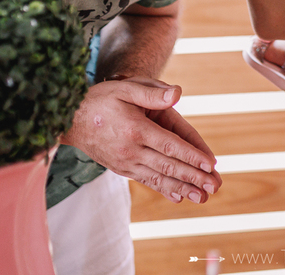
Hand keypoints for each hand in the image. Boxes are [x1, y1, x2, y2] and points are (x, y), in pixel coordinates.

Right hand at [61, 77, 221, 203]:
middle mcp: (132, 150)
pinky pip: (147, 181)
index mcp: (136, 129)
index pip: (170, 145)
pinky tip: (179, 196)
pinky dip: (164, 189)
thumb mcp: (125, 88)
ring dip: (182, 187)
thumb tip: (178, 93)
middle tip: (214, 186)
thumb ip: (152, 93)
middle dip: (194, 177)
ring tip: (202, 197)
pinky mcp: (122, 169)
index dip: (192, 155)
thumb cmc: (101, 99)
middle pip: (168, 165)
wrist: (70, 120)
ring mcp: (126, 162)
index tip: (210, 165)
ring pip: (159, 177)